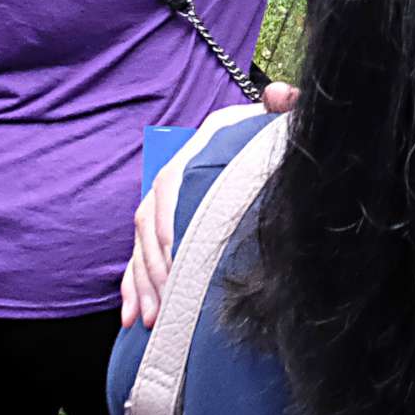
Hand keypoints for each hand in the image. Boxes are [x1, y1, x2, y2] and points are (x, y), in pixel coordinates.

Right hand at [121, 84, 299, 326]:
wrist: (265, 140)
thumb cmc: (272, 138)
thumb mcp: (278, 123)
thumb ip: (283, 108)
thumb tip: (280, 95)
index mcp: (201, 147)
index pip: (172, 183)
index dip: (169, 219)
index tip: (177, 254)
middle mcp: (177, 173)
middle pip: (151, 221)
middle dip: (154, 265)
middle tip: (165, 301)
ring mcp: (166, 202)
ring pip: (141, 246)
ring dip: (142, 283)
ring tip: (149, 318)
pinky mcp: (163, 229)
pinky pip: (137, 260)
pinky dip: (132, 289)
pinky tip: (132, 318)